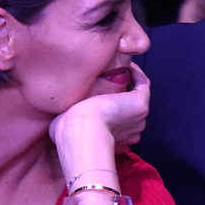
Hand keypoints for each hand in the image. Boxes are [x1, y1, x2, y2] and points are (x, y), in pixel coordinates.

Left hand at [49, 63, 149, 181]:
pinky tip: (124, 63)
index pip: (117, 123)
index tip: (98, 93)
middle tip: (107, 76)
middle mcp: (132, 131)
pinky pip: (143, 84)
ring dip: (127, 81)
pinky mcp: (140, 104)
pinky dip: (136, 72)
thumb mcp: (67, 127)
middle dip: (119, 94)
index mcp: (116, 141)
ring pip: (136, 96)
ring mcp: (138, 118)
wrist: (82, 132)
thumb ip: (71, 121)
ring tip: (115, 67)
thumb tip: (61, 115)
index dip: (109, 108)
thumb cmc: (70, 135)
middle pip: (128, 110)